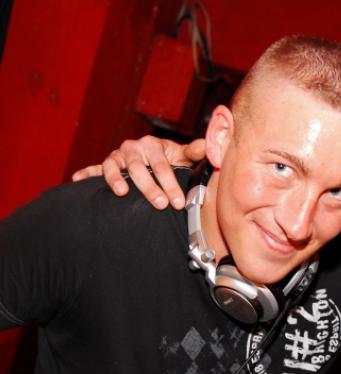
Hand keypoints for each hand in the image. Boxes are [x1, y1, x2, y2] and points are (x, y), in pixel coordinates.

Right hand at [72, 137, 205, 209]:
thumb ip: (193, 153)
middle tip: (161, 205)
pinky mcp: (105, 166)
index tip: (179, 203)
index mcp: (151, 145)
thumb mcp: (181, 156)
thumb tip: (206, 146)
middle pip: (138, 168)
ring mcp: (117, 157)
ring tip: (121, 192)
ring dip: (116, 179)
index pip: (162, 165)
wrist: (150, 157)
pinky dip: (85, 174)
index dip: (171, 184)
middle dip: (150, 187)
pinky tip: (77, 179)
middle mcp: (132, 149)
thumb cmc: (168, 159)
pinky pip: (93, 170)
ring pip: (114, 167)